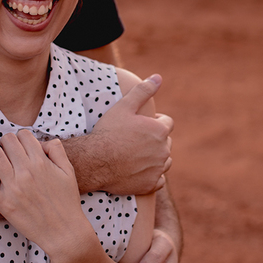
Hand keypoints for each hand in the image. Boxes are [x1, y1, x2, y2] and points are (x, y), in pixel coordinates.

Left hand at [0, 130, 94, 259]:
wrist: (63, 232)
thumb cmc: (67, 201)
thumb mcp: (69, 171)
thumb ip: (57, 150)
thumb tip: (42, 141)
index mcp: (42, 163)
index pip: (24, 136)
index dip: (22, 136)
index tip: (21, 144)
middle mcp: (25, 172)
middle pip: (8, 142)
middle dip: (6, 140)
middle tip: (7, 146)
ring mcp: (12, 188)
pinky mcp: (3, 203)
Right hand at [84, 75, 172, 195]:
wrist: (95, 161)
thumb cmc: (108, 132)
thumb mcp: (124, 106)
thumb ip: (143, 90)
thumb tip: (158, 77)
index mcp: (159, 130)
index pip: (168, 123)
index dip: (155, 121)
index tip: (142, 125)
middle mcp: (163, 150)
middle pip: (166, 142)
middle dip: (156, 140)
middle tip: (136, 140)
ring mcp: (157, 169)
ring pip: (165, 161)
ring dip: (156, 157)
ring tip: (138, 155)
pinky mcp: (150, 185)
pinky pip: (159, 180)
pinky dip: (152, 175)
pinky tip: (139, 171)